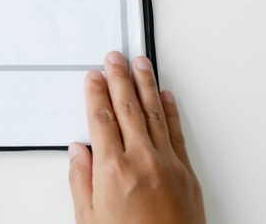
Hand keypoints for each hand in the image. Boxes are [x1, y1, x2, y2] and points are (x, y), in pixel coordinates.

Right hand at [68, 51, 204, 223]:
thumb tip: (78, 152)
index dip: (95, 93)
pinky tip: (166, 96)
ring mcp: (167, 164)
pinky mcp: (186, 173)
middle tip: (114, 57)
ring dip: (145, 84)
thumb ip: (80, 182)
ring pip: (154, 113)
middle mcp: (141, 160)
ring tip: (140, 63)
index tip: (92, 77)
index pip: (101, 118)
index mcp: (112, 170)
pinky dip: (171, 111)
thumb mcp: (89, 219)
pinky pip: (176, 132)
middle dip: (119, 78)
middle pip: (127, 107)